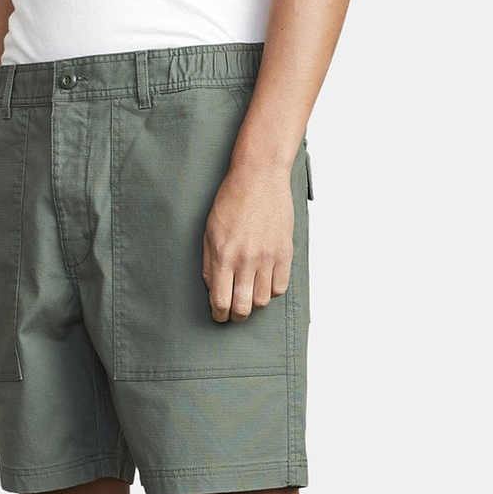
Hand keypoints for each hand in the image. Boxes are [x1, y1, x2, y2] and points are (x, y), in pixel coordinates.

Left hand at [203, 165, 293, 322]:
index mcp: (223, 256)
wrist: (259, 178)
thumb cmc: (231, 202)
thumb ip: (209, 264)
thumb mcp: (209, 232)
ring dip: (254, 303)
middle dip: (236, 316)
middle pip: (243, 307)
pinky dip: (272, 290)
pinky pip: (281, 287)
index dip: (219, 314)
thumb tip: (213, 289)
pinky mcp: (285, 252)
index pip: (221, 301)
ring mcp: (267, 257)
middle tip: (234, 312)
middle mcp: (246, 260)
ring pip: (263, 301)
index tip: (219, 315)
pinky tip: (264, 282)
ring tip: (249, 294)